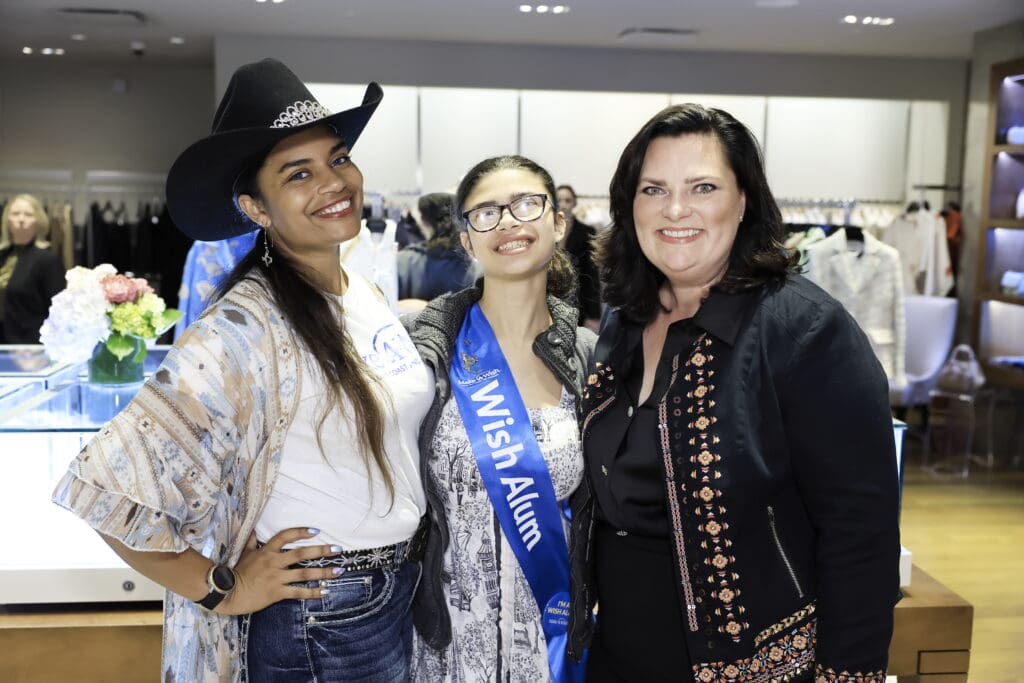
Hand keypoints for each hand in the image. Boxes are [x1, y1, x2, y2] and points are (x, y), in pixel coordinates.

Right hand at [214, 527, 340, 615]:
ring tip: (339, 571)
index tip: (316, 530)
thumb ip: (252, 541)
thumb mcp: (244, 553)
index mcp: (267, 551)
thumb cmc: (236, 572)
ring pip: (304, 574)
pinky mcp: (277, 593)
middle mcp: (274, 562)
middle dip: (321, 551)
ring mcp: (276, 578)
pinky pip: (298, 592)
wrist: (226, 593)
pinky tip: (326, 591)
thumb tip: (254, 529)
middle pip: (301, 554)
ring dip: (323, 573)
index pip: (285, 536)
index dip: (301, 532)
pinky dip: (313, 592)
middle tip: (338, 549)